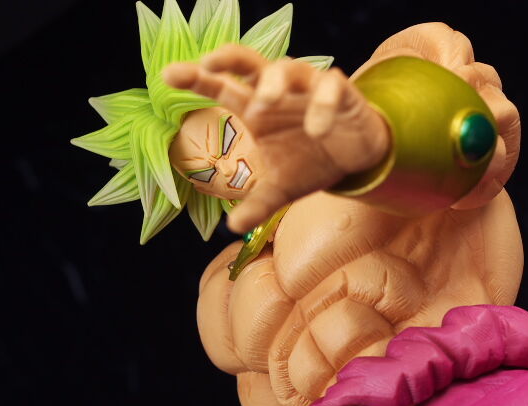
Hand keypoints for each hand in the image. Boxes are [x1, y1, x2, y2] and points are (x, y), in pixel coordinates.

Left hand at [163, 45, 389, 232]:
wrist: (358, 159)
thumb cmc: (312, 161)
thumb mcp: (282, 189)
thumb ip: (258, 205)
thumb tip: (233, 226)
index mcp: (257, 106)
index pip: (222, 86)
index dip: (196, 78)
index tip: (169, 76)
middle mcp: (279, 90)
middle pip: (250, 61)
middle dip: (229, 58)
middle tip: (209, 64)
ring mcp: (310, 88)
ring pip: (289, 68)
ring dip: (273, 83)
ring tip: (261, 105)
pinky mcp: (342, 93)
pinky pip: (330, 88)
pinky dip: (322, 105)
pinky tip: (317, 130)